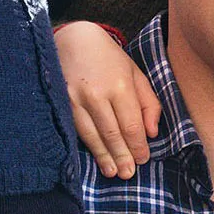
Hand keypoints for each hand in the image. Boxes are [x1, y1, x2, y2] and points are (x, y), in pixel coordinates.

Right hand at [55, 22, 160, 179]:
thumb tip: (152, 132)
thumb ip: (148, 102)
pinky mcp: (61, 102)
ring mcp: (76, 99)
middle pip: (112, 134)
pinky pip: (76, 130)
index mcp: (120, 85)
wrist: (73, 39)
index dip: (138, 146)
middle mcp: (97, 93)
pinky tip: (93, 157)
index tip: (143, 160)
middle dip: (122, 156)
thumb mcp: (135, 73)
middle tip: (129, 174)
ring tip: (113, 172)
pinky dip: (86, 146)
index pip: (131, 125)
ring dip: (104, 157)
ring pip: (92, 135)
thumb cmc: (108, 58)